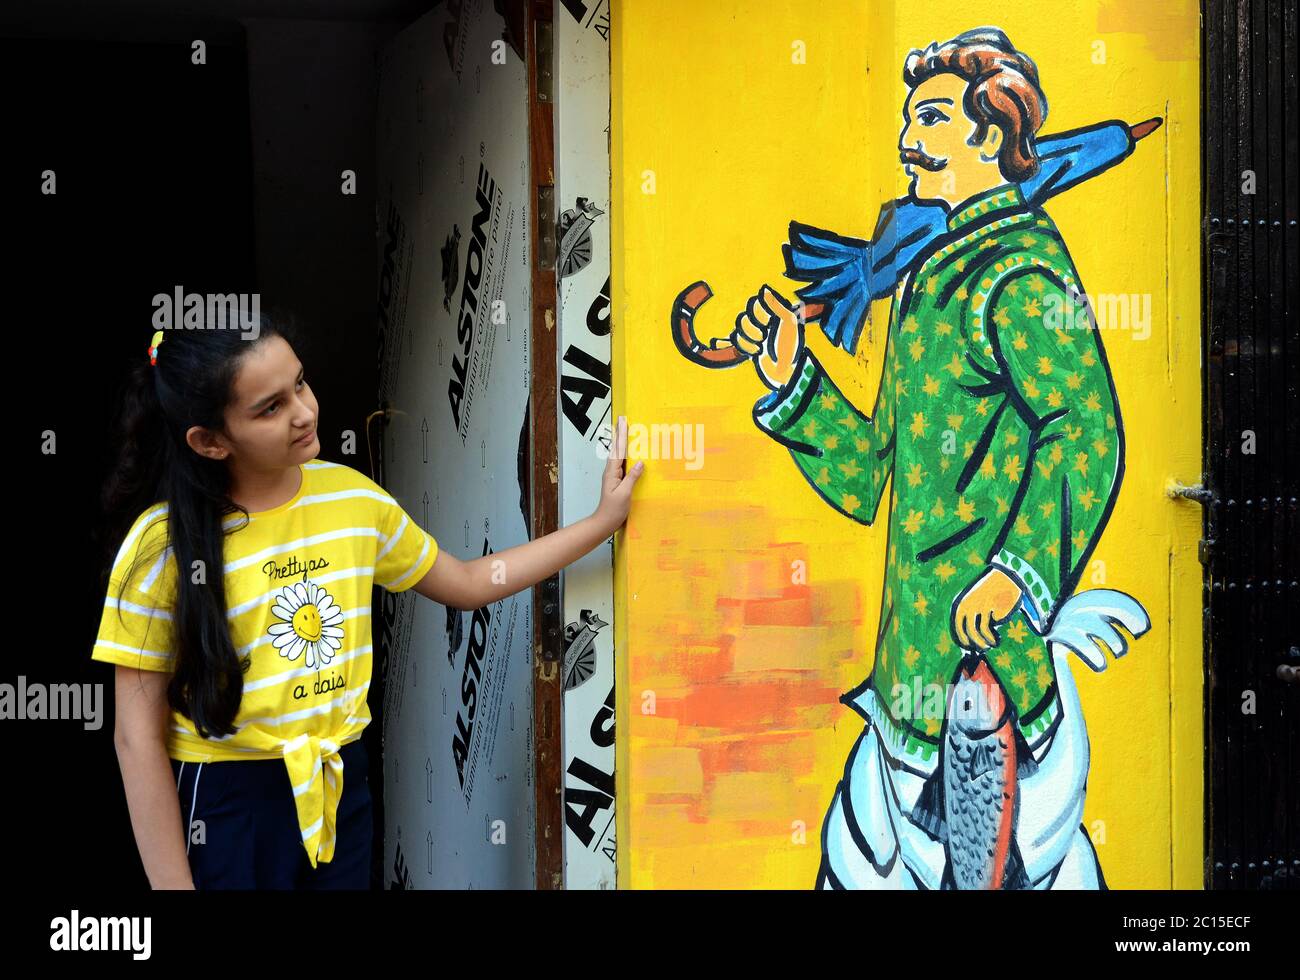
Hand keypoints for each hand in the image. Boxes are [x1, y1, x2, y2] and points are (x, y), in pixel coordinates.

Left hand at [592, 415, 643, 532]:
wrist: (604, 522)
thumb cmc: (613, 510)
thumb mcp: (624, 494)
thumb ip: (632, 478)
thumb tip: (639, 462)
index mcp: (612, 472)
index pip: (618, 450)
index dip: (622, 435)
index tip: (624, 422)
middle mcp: (611, 471)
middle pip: (617, 449)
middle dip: (621, 434)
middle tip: (623, 420)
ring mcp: (614, 476)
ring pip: (619, 455)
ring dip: (623, 442)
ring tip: (626, 431)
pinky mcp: (618, 481)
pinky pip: (623, 464)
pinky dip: (626, 455)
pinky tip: (631, 454)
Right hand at [732, 284, 803, 389]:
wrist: (785, 370)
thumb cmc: (790, 346)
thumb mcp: (788, 322)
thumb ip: (776, 304)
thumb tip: (763, 289)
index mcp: (773, 311)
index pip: (755, 302)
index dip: (759, 313)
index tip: (770, 321)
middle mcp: (763, 320)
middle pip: (745, 315)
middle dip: (754, 328)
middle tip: (766, 335)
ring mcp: (755, 332)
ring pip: (739, 328)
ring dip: (751, 339)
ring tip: (762, 346)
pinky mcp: (748, 344)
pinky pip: (736, 339)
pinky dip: (746, 347)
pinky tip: (757, 351)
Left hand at [951, 567, 1022, 650]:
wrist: (1004, 576)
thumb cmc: (987, 594)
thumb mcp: (975, 605)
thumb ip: (971, 621)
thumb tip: (969, 642)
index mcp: (961, 605)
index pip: (958, 628)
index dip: (963, 641)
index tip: (970, 648)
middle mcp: (969, 606)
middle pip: (969, 632)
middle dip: (976, 644)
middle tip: (984, 649)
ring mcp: (981, 605)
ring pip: (981, 630)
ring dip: (986, 642)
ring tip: (992, 644)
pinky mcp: (994, 606)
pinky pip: (993, 623)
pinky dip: (993, 634)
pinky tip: (996, 638)